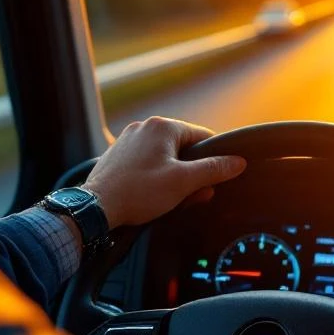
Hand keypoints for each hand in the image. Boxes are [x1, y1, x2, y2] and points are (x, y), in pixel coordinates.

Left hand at [83, 117, 245, 227]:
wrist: (96, 207)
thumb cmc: (139, 192)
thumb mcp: (184, 182)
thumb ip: (213, 170)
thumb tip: (238, 161)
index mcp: (163, 127)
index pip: (202, 137)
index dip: (214, 158)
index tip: (218, 176)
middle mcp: (144, 127)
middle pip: (183, 148)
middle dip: (192, 172)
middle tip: (194, 195)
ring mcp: (128, 140)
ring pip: (164, 157)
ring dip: (174, 177)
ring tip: (171, 199)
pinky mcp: (118, 155)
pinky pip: (146, 163)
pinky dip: (155, 177)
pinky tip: (152, 196)